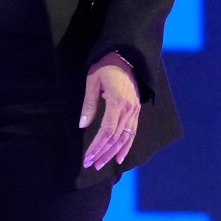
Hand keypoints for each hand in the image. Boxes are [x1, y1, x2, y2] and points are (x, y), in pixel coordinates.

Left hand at [79, 56, 141, 170]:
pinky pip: (133, 132)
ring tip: (103, 164)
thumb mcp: (92, 82)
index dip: (97, 146)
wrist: (125, 56)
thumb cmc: (105, 67)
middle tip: (92, 165)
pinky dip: (127, 146)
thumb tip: (83, 125)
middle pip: (116, 138)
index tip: (87, 157)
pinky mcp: (136, 110)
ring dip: (114, 153)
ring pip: (126, 138)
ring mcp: (134, 110)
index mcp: (116, 102)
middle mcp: (128, 109)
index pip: (106, 131)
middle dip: (103, 153)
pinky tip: (120, 156)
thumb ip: (89, 104)